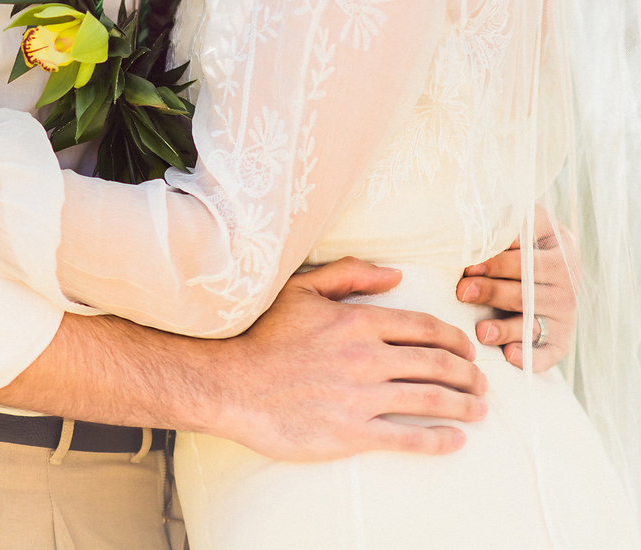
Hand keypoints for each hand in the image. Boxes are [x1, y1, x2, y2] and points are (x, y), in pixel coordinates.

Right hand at [215, 258, 486, 460]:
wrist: (232, 383)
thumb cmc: (265, 334)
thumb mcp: (302, 289)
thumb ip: (351, 275)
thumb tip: (396, 275)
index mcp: (358, 320)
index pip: (423, 327)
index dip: (453, 338)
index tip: (467, 349)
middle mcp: (367, 357)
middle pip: (436, 362)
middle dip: (468, 373)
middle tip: (482, 382)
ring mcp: (362, 396)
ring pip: (430, 399)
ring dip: (463, 405)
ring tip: (479, 410)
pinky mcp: (353, 432)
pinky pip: (408, 437)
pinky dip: (439, 440)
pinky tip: (455, 440)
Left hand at [456, 210, 577, 372]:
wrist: (552, 262)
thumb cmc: (525, 238)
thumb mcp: (523, 220)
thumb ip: (507, 222)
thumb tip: (478, 233)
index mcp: (560, 247)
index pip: (528, 257)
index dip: (497, 261)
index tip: (469, 265)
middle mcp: (568, 280)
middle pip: (527, 291)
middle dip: (492, 292)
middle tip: (463, 292)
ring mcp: (566, 311)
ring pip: (534, 322)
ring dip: (507, 328)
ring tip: (481, 331)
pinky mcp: (563, 338)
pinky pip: (551, 352)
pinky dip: (532, 357)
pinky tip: (510, 356)